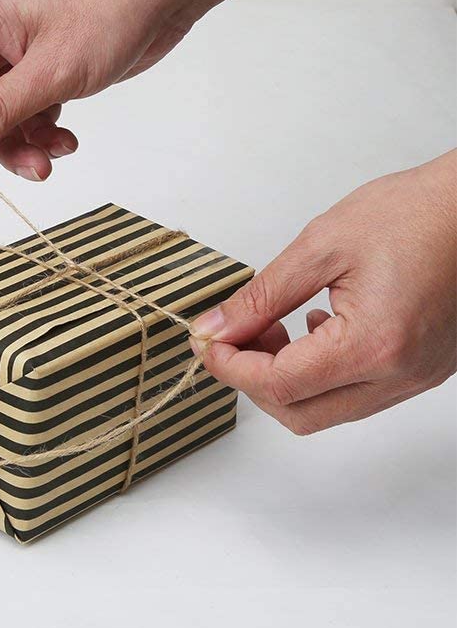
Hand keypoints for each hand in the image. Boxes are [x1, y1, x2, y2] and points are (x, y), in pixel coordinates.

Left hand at [190, 151, 456, 433]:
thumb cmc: (418, 213)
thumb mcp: (321, 246)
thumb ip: (261, 296)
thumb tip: (216, 328)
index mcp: (373, 344)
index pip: (279, 385)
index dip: (229, 367)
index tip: (205, 341)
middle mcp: (399, 374)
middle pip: (300, 414)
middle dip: (252, 381)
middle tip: (232, 337)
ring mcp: (415, 378)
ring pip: (326, 410)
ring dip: (285, 380)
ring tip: (271, 327)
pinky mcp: (421, 370)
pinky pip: (356, 394)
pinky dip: (319, 375)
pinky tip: (311, 328)